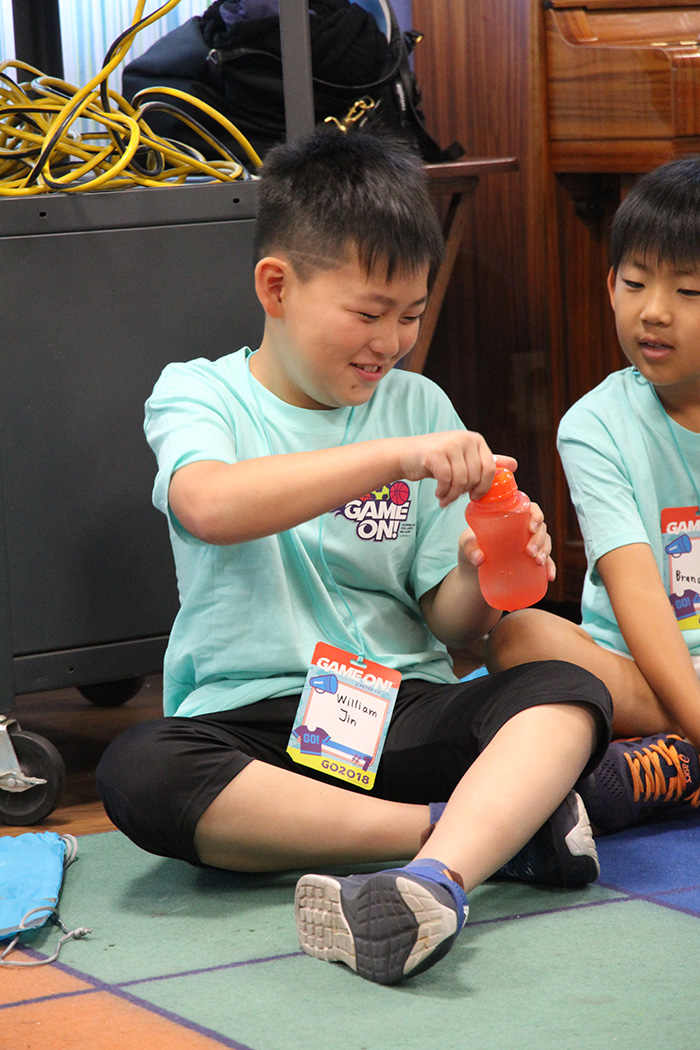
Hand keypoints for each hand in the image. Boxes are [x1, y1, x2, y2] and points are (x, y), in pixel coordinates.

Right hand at [399, 430, 516, 506]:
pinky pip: (446, 480)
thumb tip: (515, 465)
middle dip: (465, 492)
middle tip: (454, 497)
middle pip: (475, 476)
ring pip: (461, 480)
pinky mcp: (434, 453)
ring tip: (445, 498)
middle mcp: (465, 438)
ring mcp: (450, 444)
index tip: (473, 496)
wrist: (406, 455)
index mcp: (476, 440)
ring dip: (452, 495)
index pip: (490, 469)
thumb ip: (486, 462)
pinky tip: (438, 493)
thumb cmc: (437, 459)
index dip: (483, 487)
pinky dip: (443, 492)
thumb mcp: (464, 458)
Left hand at [460, 499, 556, 580]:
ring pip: (546, 542)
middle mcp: (523, 527)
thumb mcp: (466, 543)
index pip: (531, 509)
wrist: (472, 569)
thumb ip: (470, 548)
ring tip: (537, 562)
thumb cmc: (471, 546)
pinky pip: (546, 561)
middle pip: (541, 527)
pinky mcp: (530, 560)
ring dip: (545, 551)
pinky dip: (550, 568)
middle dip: (539, 539)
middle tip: (530, 552)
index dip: (536, 515)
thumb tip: (479, 558)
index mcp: (511, 515)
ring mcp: (529, 543)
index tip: (531, 527)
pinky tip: (549, 576)